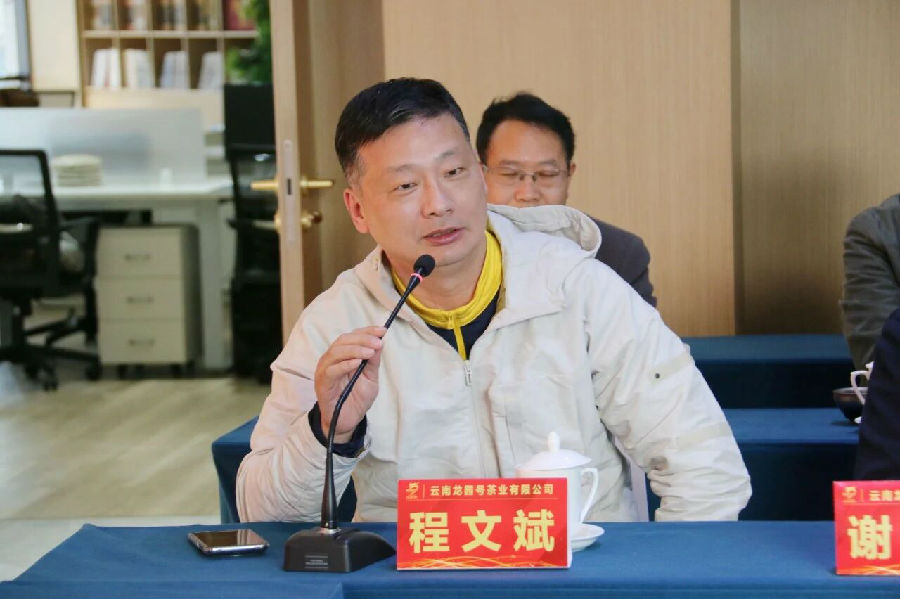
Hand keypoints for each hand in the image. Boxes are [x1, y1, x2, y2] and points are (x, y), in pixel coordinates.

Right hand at [314, 326, 385, 442]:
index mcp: (343, 355)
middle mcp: (332, 360)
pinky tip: (357, 363)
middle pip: (343, 340)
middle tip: (377, 342)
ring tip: (370, 352)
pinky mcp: (322, 384)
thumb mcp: (370, 378)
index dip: (367, 331)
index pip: (353, 336)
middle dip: (362, 338)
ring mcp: (325, 371)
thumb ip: (373, 362)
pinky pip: (331, 371)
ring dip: (355, 350)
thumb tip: (380, 342)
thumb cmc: (357, 398)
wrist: (348, 421)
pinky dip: (344, 365)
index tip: (382, 330)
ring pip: (336, 352)